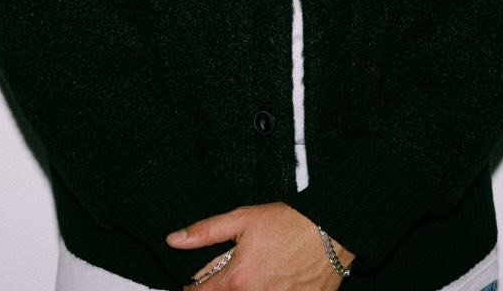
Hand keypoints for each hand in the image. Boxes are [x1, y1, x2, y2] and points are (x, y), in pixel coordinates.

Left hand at [167, 202, 353, 289]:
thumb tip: (174, 240)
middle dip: (222, 288)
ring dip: (245, 290)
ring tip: (256, 275)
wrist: (329, 231)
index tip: (193, 284)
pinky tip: (274, 280)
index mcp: (236, 280)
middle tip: (234, 274)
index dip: (193, 288)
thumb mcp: (242, 219)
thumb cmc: (288, 223)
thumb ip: (205, 232)